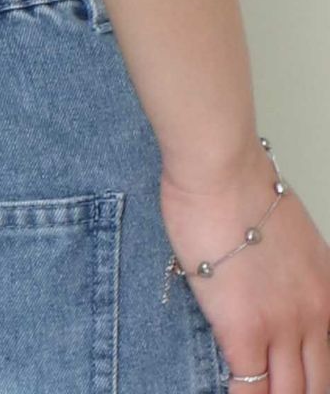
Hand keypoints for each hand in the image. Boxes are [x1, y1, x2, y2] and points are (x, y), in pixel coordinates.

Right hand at [160, 140, 329, 393]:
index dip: (314, 380)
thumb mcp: (286, 233)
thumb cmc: (240, 184)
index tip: (296, 380)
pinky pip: (248, 389)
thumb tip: (264, 281)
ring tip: (253, 392)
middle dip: (297, 392)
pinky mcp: (243, 332)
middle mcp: (316, 316)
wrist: (221, 167)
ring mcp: (281, 327)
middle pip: (318, 386)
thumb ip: (285, 268)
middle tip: (276, 388)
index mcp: (328, 292)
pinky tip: (232, 391)